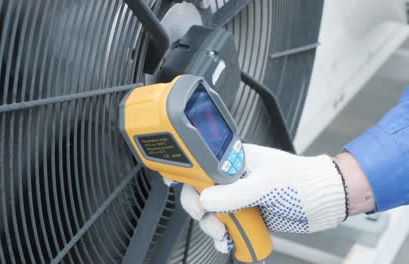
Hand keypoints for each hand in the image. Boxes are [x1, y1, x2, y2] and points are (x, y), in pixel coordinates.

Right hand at [180, 144, 348, 252]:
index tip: (183, 188)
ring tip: (225, 234)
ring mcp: (240, 198)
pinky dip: (226, 238)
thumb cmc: (302, 180)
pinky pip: (228, 228)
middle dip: (200, 208)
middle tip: (206, 217)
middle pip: (201, 192)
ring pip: (212, 214)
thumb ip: (234, 193)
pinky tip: (232, 241)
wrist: (326, 201)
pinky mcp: (248, 216)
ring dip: (213, 227)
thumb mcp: (266, 184)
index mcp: (235, 160)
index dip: (189, 176)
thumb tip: (206, 200)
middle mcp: (234, 179)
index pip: (202, 164)